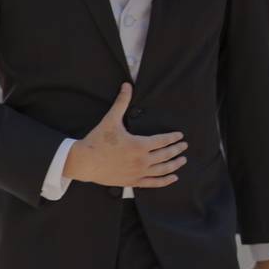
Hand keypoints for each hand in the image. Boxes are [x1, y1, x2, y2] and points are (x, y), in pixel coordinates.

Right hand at [63, 83, 187, 187]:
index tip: (180, 136)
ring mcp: (139, 172)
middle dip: (177, 150)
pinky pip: (154, 183)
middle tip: (184, 146)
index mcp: (139, 144)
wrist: (85, 161)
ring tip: (182, 160)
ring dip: (175, 165)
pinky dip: (165, 180)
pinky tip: (173, 177)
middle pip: (166, 155)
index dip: (173, 138)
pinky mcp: (133, 181)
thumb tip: (127, 86)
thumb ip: (121, 102)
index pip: (162, 141)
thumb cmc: (97, 140)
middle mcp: (142, 160)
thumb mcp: (110, 120)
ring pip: (163, 169)